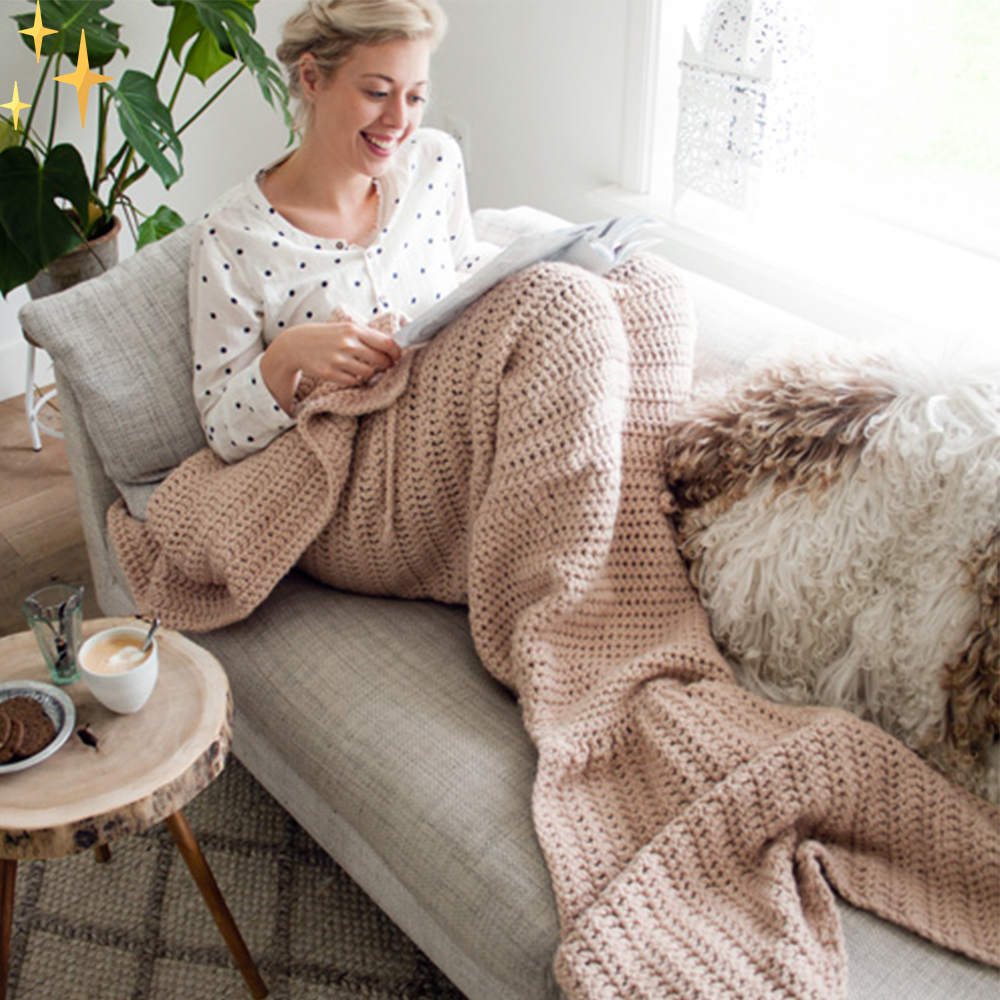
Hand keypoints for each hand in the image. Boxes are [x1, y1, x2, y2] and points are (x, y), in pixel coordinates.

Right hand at [261, 319, 402, 410]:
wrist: (296, 344)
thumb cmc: (326, 335)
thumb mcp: (345, 328)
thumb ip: (366, 335)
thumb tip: (392, 346)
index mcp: (354, 329)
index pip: (386, 343)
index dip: (396, 353)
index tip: (398, 357)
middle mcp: (347, 344)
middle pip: (381, 360)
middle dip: (386, 365)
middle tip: (386, 366)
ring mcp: (338, 359)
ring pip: (369, 373)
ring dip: (370, 373)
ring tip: (365, 368)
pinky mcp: (330, 373)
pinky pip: (354, 381)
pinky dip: (355, 379)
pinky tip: (350, 373)